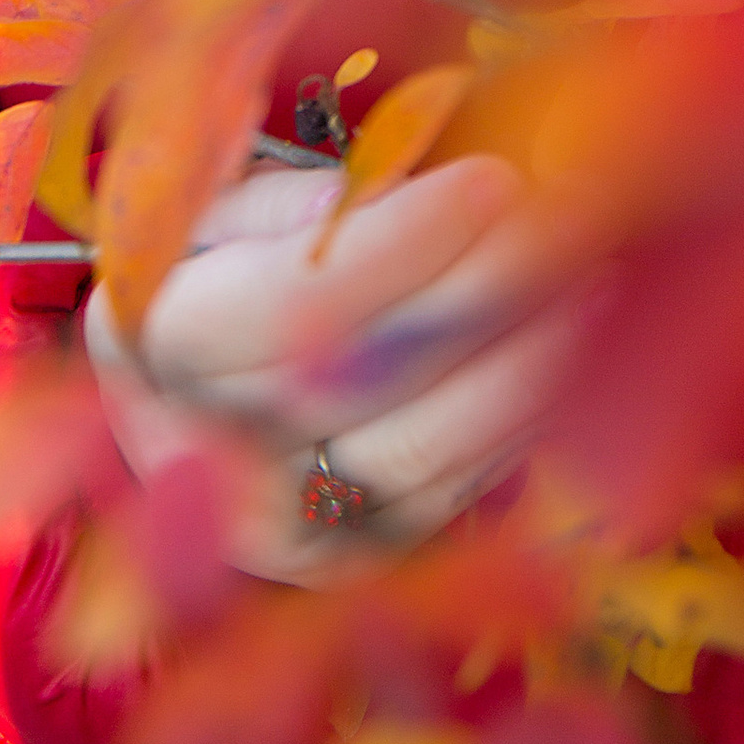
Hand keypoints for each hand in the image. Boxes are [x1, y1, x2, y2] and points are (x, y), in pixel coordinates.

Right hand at [84, 153, 570, 580]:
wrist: (185, 397)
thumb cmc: (214, 266)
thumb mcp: (221, 204)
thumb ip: (296, 203)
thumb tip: (401, 195)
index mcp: (148, 337)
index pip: (297, 299)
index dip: (407, 241)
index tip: (498, 177)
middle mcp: (195, 454)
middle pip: (368, 379)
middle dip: (488, 291)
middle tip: (576, 217)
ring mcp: (270, 528)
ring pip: (419, 454)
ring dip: (525, 364)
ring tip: (595, 279)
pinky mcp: (342, 565)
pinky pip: (447, 498)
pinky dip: (517, 422)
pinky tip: (571, 351)